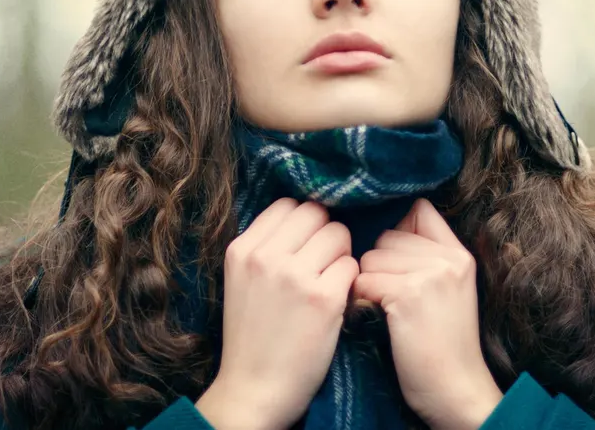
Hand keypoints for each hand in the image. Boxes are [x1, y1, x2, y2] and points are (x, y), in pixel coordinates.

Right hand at [195, 198, 357, 429]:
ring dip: (341, 256)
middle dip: (326, 233)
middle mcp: (265, 257)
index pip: (287, 204)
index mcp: (241, 249)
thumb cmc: (252, 336)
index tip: (307, 244)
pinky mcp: (323, 299)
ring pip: (339, 235)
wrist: (254, 389)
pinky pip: (353, 267)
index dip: (304, 222)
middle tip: (324, 262)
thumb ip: (265, 246)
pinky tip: (338, 301)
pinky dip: (351, 281)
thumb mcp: (241, 280)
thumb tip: (305, 214)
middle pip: (316, 213)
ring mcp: (295, 277)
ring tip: (330, 282)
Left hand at [352, 198, 503, 429]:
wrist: (455, 390)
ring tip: (386, 310)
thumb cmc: (443, 345)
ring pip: (370, 257)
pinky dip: (361, 300)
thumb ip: (426, 257)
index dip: (398, 230)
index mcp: (459, 254)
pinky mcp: (408, 295)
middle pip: (387, 235)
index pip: (419, 210)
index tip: (396, 261)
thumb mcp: (450, 290)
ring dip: (367, 283)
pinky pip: (364, 280)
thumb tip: (383, 231)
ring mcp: (430, 275)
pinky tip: (377, 318)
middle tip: (391, 297)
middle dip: (379, 264)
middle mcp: (448, 259)